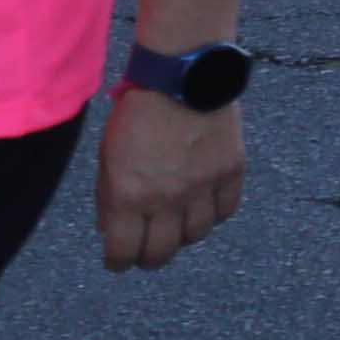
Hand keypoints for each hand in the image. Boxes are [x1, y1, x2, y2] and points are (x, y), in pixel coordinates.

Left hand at [92, 86, 245, 269]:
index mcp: (127, 196)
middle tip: (148, 249)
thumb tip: (113, 230)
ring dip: (184, 234)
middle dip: (150, 257)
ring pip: (196, 235)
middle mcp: (166, 199)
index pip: (122, 254)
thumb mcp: (108, 158)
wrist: (183, 77)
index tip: (119, 259)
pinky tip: (204, 203)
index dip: (118, 262)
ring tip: (178, 222)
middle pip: (161, 254)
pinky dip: (214, 213)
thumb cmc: (138, 115)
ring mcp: (202, 187)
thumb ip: (109, 198)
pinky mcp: (230, 171)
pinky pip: (225, 210)